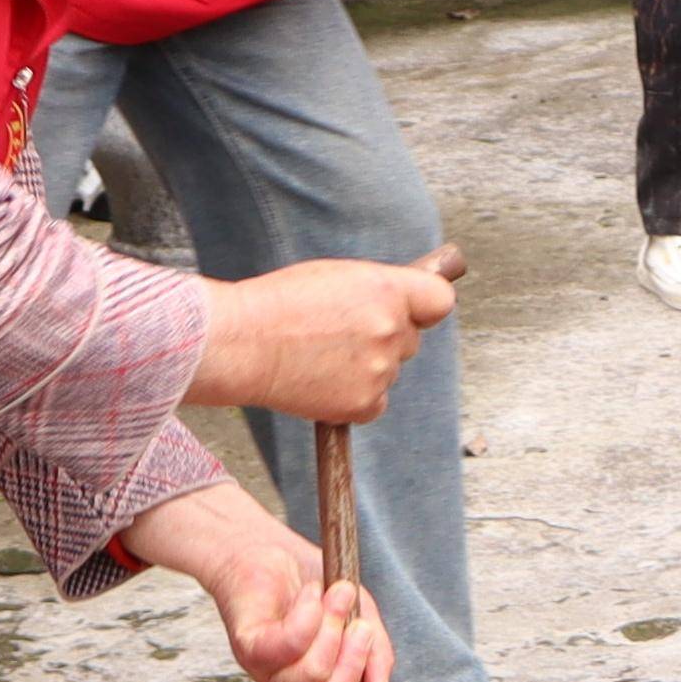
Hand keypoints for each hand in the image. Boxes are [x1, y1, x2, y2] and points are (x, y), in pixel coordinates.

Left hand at [119, 481, 390, 681]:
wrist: (268, 547)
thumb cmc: (316, 586)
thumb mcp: (362, 619)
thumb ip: (376, 657)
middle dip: (353, 663)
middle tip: (359, 623)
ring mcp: (264, 670)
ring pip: (310, 675)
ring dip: (333, 628)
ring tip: (334, 593)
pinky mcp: (248, 644)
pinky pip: (287, 645)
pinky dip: (307, 615)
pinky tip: (308, 594)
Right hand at [189, 250, 457, 423]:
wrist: (241, 343)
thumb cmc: (278, 304)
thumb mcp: (334, 277)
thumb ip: (376, 290)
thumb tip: (403, 303)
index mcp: (387, 290)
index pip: (440, 301)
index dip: (425, 307)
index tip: (413, 312)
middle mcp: (391, 329)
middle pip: (410, 340)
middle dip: (386, 338)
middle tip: (339, 336)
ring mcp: (380, 370)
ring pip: (388, 371)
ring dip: (365, 368)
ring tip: (317, 356)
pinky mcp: (365, 404)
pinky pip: (375, 402)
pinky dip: (354, 398)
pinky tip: (321, 382)